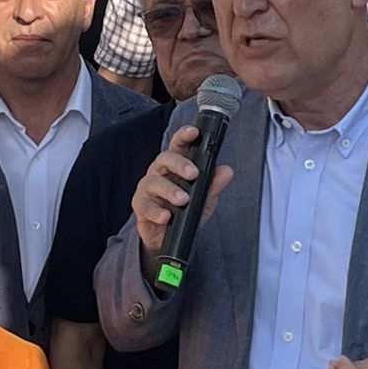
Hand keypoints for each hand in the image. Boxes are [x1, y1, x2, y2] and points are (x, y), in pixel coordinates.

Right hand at [130, 125, 233, 259]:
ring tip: (183, 200)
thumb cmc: (184, 210)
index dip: (184, 136)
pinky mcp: (140, 207)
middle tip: (194, 174)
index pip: (178, 145)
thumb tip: (226, 171)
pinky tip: (166, 217)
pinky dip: (157, 212)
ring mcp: (147, 189)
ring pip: (153, 182)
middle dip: (179, 164)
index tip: (193, 132)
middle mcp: (159, 172)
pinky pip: (145, 206)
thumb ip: (213, 184)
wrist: (168, 237)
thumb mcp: (204, 198)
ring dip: (170, 190)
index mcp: (174, 166)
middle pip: (164, 159)